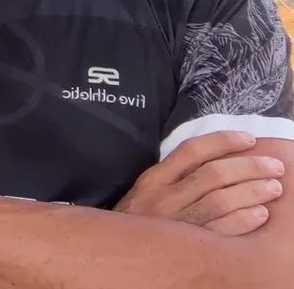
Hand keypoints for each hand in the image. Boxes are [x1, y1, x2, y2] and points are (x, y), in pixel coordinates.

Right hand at [116, 130, 283, 235]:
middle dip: (249, 167)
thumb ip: (173, 176)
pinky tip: (261, 215)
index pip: (192, 151)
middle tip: (274, 166)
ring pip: (220, 201)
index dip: (224, 141)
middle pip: (213, 174)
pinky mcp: (186, 248)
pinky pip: (220, 231)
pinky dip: (244, 220)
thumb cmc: (139, 221)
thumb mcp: (147, 192)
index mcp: (153, 179)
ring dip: (252, 191)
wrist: (118, 254)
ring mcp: (175, 224)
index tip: (249, 139)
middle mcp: (162, 199)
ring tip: (274, 188)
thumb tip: (217, 157)